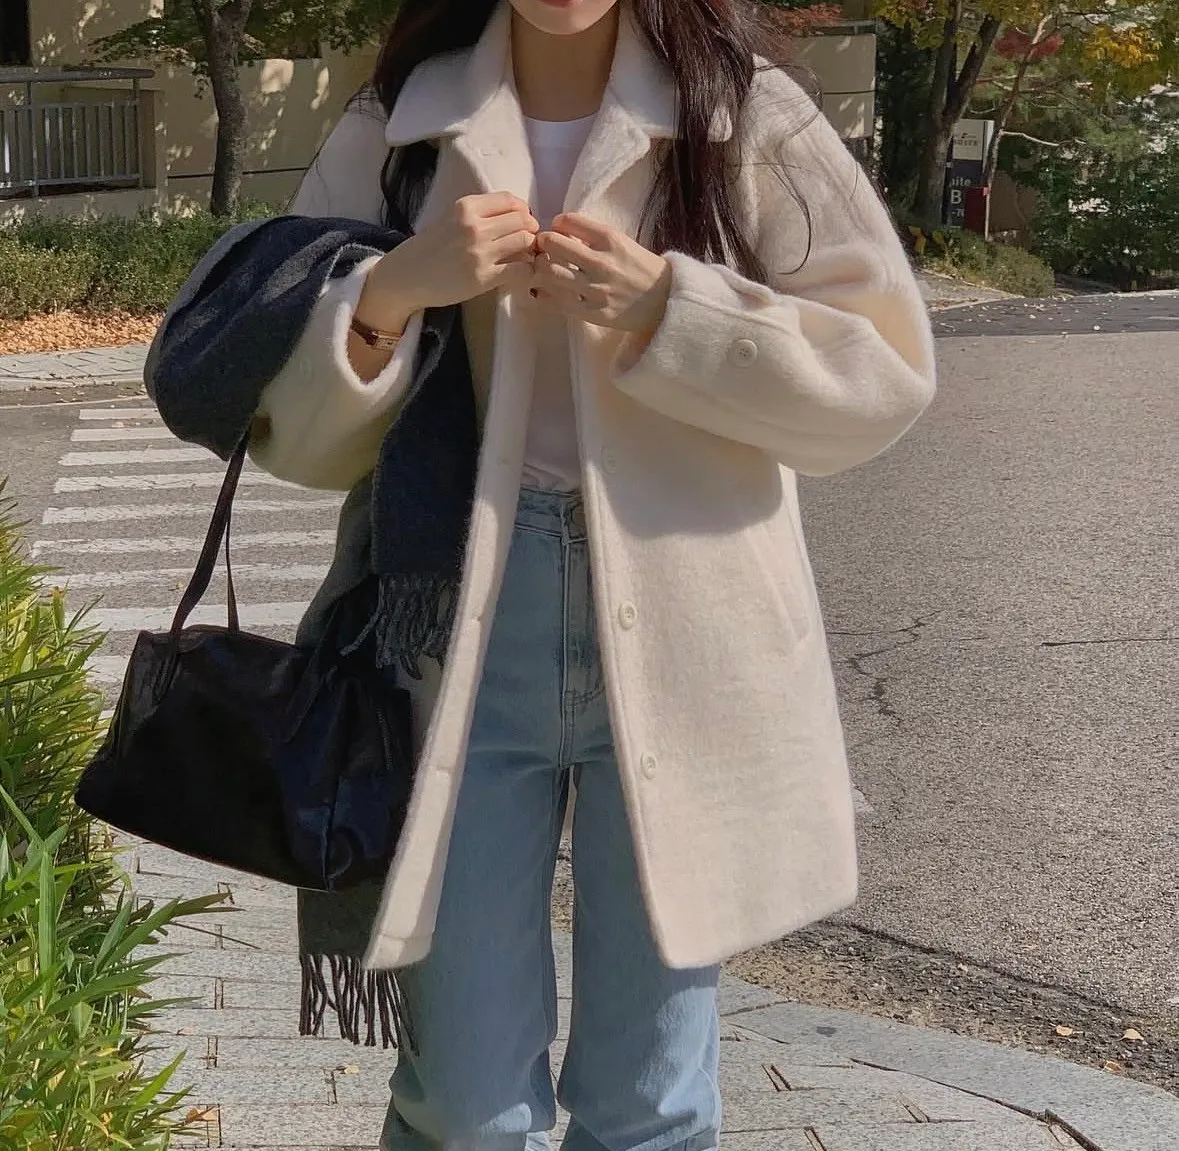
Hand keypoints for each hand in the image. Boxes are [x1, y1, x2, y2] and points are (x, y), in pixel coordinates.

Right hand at [363, 193, 539, 317]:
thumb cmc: (428, 249)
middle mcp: (474, 225)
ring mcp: (480, 252)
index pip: (510, 200)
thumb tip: (515, 216)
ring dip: (530, 251)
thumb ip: (479, 214)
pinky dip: (527, 272)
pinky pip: (521, 270)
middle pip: (522, 220)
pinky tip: (519, 275)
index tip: (521, 223)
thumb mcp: (450, 219)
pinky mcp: (483, 277)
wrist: (405, 276)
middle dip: (529, 231)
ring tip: (523, 259)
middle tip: (526, 243)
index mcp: (466, 206)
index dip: (523, 212)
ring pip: (525, 242)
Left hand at [531, 213, 671, 334]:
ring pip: (550, 272)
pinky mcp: (593, 313)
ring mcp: (596, 289)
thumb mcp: (622, 243)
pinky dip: (545, 294)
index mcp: (610, 239)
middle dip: (542, 243)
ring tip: (543, 269)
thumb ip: (593, 237)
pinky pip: (557, 301)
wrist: (666, 301)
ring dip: (540, 268)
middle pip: (553, 244)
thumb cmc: (642, 269)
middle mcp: (601, 262)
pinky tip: (545, 290)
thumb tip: (561, 232)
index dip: (556, 223)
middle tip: (542, 249)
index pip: (568, 220)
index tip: (557, 229)